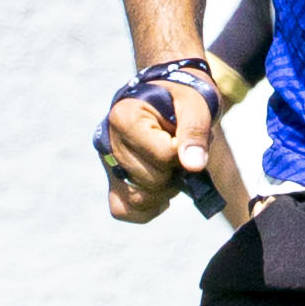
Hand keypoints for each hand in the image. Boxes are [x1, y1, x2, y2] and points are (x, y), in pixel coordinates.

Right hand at [99, 71, 219, 225]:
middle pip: (152, 181)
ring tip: (172, 165)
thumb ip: (195, 132)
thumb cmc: (183, 96)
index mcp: (125, 118)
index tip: (185, 133)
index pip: (164, 156)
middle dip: (177, 171)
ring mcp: (108, 164)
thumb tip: (193, 166)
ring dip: (166, 190)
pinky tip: (163, 192)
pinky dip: (148, 208)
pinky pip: (123, 210)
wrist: (169, 95)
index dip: (184, 151)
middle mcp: (109, 142)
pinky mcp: (113, 180)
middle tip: (182, 149)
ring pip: (139, 200)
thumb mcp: (195, 104)